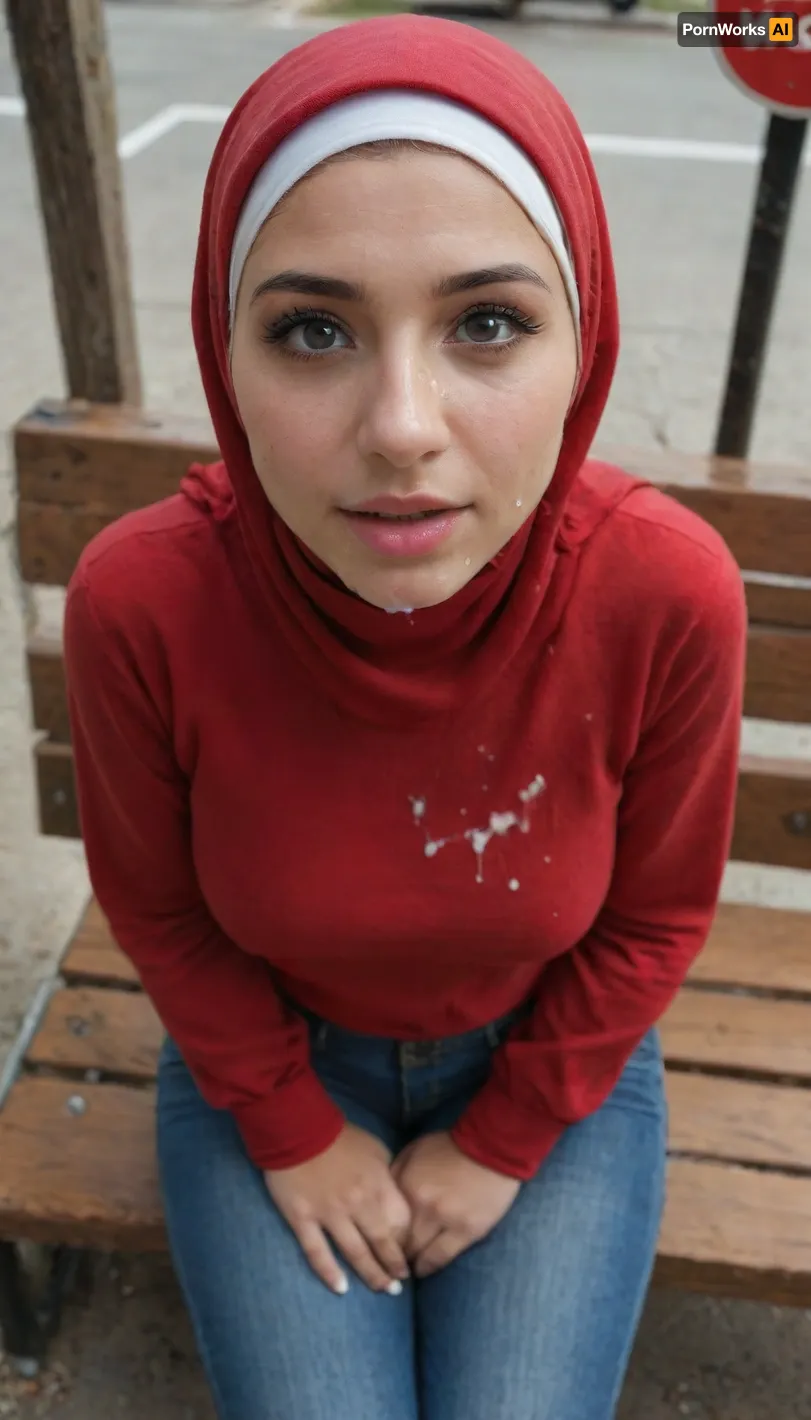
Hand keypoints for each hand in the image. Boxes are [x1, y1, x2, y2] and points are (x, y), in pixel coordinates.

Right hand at [264, 1122, 411, 1295]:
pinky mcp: (303, 1219)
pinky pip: (317, 1252)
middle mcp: (356, 1204)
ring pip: (353, 1253)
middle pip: (381, 1243)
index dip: (407, 1241)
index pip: (400, 1223)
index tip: (411, 1255)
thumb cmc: (340, 1137)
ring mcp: (329, 1214)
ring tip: (381, 1290)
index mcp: (377, 1184)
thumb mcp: (375, 1150)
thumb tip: (394, 1200)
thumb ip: (386, 1177)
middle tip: (400, 1286)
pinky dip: (329, 1273)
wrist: (297, 1127)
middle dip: (393, 1267)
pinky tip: (340, 1289)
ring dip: (370, 1274)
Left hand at [390, 1130, 520, 1278]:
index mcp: (406, 1184)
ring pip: (418, 1252)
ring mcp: (445, 1220)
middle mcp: (422, 1205)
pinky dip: (428, 1266)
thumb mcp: (414, 1151)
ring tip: (407, 1266)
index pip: (384, 1219)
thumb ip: (395, 1173)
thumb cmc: (450, 1147)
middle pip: (400, 1239)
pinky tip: (423, 1270)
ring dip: (410, 1261)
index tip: (380, 1240)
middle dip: (394, 1251)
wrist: (490, 1146)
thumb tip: (382, 1197)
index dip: (380, 1233)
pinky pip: (441, 1257)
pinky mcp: (466, 1231)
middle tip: (391, 1258)